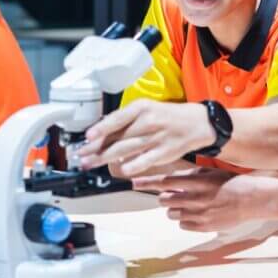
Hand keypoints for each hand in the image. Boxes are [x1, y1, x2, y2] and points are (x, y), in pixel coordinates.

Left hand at [78, 99, 213, 175]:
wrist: (196, 123)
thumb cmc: (167, 116)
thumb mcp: (146, 108)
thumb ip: (125, 119)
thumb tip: (101, 130)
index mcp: (142, 107)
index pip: (117, 118)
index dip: (101, 128)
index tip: (87, 136)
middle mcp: (149, 121)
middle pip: (118, 137)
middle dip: (96, 148)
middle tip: (81, 155)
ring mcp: (156, 138)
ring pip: (126, 150)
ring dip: (105, 158)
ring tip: (91, 163)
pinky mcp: (163, 153)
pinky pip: (143, 161)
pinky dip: (130, 166)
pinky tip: (119, 170)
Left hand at [133, 168, 268, 231]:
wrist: (253, 199)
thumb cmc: (232, 182)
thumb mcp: (211, 172)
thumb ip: (190, 175)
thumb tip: (172, 179)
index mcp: (196, 181)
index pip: (164, 181)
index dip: (147, 182)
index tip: (133, 182)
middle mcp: (195, 198)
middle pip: (165, 200)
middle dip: (165, 197)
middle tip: (173, 196)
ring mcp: (199, 214)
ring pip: (172, 214)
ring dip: (174, 209)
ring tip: (188, 205)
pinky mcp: (204, 226)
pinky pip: (183, 225)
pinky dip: (185, 220)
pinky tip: (196, 214)